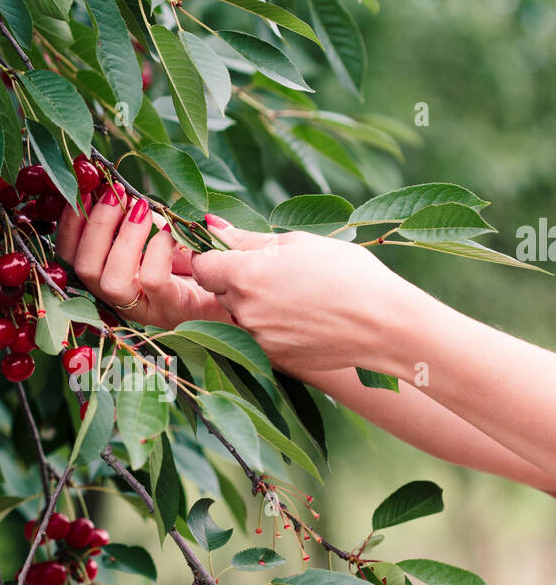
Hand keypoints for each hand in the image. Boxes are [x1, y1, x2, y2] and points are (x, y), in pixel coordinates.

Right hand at [56, 188, 232, 328]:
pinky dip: (157, 250)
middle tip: (117, 194)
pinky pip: (153, 281)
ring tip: (143, 209)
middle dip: (96, 226)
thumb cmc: (199, 254)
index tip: (83, 191)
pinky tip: (171, 232)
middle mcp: (119, 298)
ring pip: (111, 282)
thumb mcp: (163, 230)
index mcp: (108, 276)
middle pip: (83, 270)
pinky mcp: (173, 310)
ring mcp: (145, 309)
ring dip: (124, 238)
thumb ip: (138, 213)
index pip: (69, 257)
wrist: (240, 287)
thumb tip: (114, 184)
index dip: (70, 224)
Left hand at [191, 217, 410, 374]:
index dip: (214, 257)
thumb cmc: (346, 273)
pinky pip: (258, 337)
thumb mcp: (298, 243)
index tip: (235, 254)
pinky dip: (272, 327)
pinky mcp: (272, 358)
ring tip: (296, 297)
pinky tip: (303, 318)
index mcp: (246, 275)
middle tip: (278, 273)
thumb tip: (212, 226)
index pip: (202, 265)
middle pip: (220, 291)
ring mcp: (257, 338)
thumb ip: (249, 239)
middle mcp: (244, 310)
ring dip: (255, 305)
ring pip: (239, 315)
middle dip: (238, 281)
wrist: (382, 323)